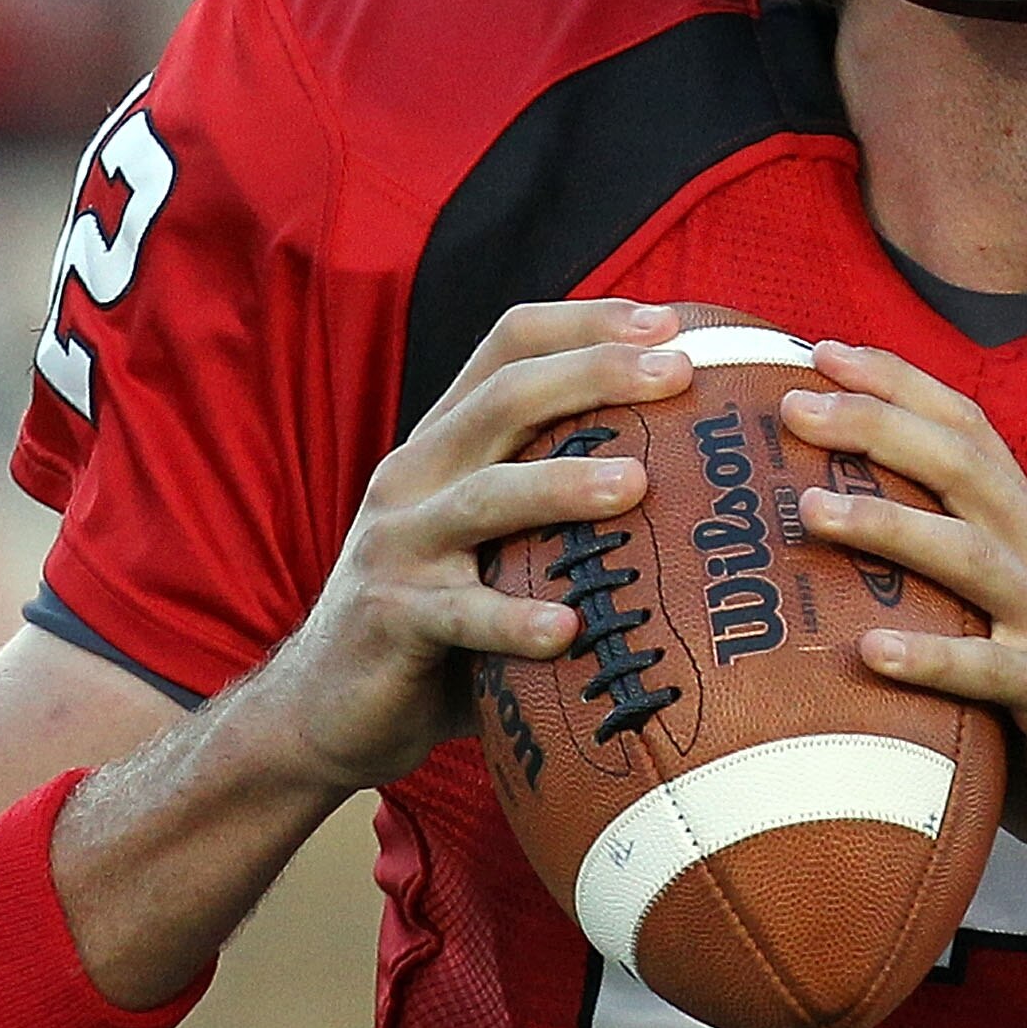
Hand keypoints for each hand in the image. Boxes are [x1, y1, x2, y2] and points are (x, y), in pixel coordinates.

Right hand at [252, 299, 695, 791]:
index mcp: (445, 442)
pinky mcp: (390, 618)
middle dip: (594, 372)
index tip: (669, 321)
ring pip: (486, 496)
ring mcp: (398, 545)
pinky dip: (514, 619)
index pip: (508, 345)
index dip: (586, 322)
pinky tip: (569, 630)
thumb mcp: (496, 541)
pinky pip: (460, 615)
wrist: (324, 706)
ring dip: (563, 485)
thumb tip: (703, 483)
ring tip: (636, 485)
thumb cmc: (444, 619)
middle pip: (506, 397)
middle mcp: (416, 475)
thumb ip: (563, 505)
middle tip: (677, 371)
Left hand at [784, 341, 1026, 895]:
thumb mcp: (1001, 633)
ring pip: (972, 555)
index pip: (970, 434)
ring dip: (888, 525)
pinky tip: (869, 652)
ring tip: (810, 508)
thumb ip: (940, 592)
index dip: (900, 383)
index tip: (821, 350)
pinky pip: (992, 673)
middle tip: (793, 405)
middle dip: (879, 423)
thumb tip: (821, 559)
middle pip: (966, 468)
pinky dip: (931, 658)